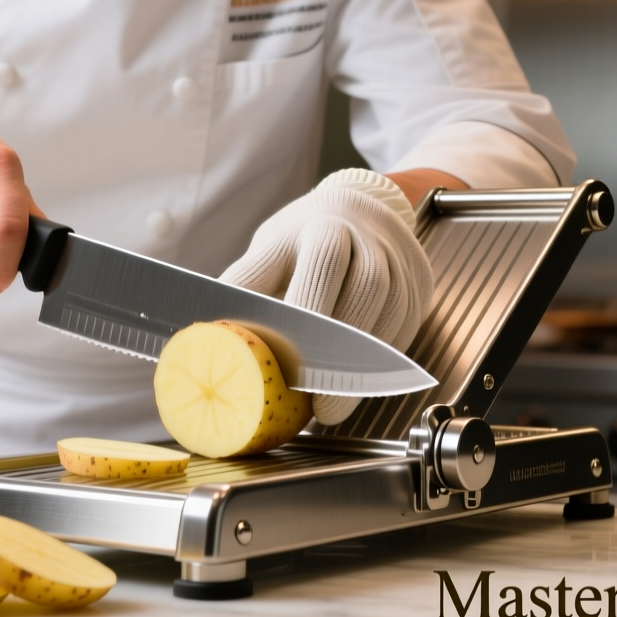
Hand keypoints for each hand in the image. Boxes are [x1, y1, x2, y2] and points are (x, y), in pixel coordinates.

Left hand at [220, 169, 433, 424]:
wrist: (366, 208)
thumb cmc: (305, 239)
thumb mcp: (269, 251)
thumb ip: (245, 289)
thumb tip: (199, 337)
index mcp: (312, 226)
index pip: (308, 265)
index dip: (296, 309)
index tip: (274, 351)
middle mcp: (358, 234)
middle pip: (360, 285)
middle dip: (336, 343)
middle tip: (312, 396)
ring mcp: (393, 257)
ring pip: (388, 307)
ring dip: (360, 365)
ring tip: (331, 407)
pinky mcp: (416, 283)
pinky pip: (403, 325)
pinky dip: (379, 364)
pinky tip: (356, 386)